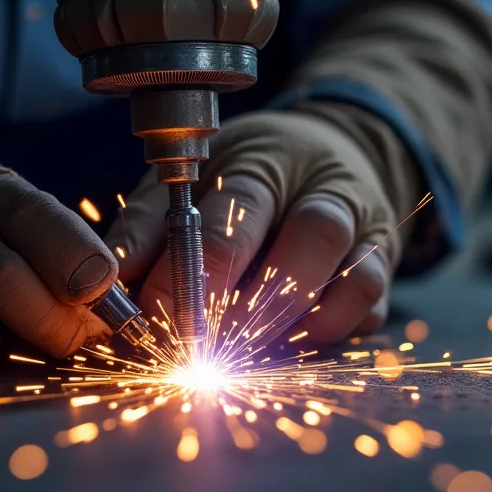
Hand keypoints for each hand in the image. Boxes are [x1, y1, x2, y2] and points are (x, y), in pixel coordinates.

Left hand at [106, 106, 416, 344]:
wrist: (334, 146)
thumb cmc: (245, 174)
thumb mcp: (192, 182)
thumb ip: (151, 224)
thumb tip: (109, 275)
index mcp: (261, 162)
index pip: (230, 215)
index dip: (192, 274)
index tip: (156, 319)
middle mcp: (320, 185)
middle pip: (305, 233)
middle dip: (251, 297)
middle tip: (202, 341)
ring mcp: (360, 219)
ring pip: (344, 262)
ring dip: (290, 311)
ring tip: (243, 346)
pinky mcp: (382, 253)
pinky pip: (370, 294)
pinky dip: (332, 322)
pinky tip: (293, 339)